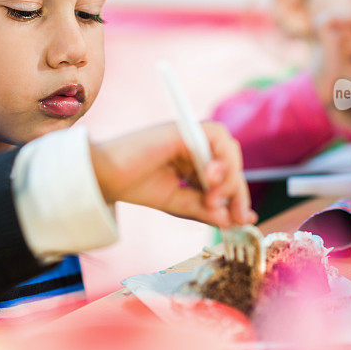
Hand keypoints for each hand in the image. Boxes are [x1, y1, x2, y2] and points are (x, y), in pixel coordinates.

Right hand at [89, 122, 257, 228]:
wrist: (105, 177)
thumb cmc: (136, 186)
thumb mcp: (179, 203)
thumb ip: (205, 209)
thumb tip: (234, 220)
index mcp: (195, 158)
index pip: (228, 173)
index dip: (239, 195)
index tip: (245, 218)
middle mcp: (196, 142)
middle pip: (232, 160)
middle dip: (238, 189)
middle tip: (233, 215)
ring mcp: (191, 133)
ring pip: (229, 149)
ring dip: (230, 177)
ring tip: (214, 200)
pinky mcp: (185, 129)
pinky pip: (217, 137)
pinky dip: (221, 159)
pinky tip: (210, 178)